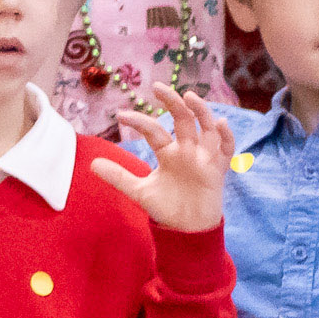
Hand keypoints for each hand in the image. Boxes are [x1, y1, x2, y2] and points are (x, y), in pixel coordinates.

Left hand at [90, 93, 233, 233]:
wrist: (187, 230)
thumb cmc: (166, 207)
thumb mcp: (139, 191)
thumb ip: (118, 177)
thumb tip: (91, 164)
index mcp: (167, 152)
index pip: (154, 130)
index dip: (139, 122)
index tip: (120, 116)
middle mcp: (186, 149)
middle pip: (182, 119)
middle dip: (172, 102)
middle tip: (157, 87)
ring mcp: (203, 157)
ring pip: (206, 127)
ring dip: (200, 111)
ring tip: (190, 96)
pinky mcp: (218, 170)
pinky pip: (226, 149)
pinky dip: (226, 136)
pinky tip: (221, 124)